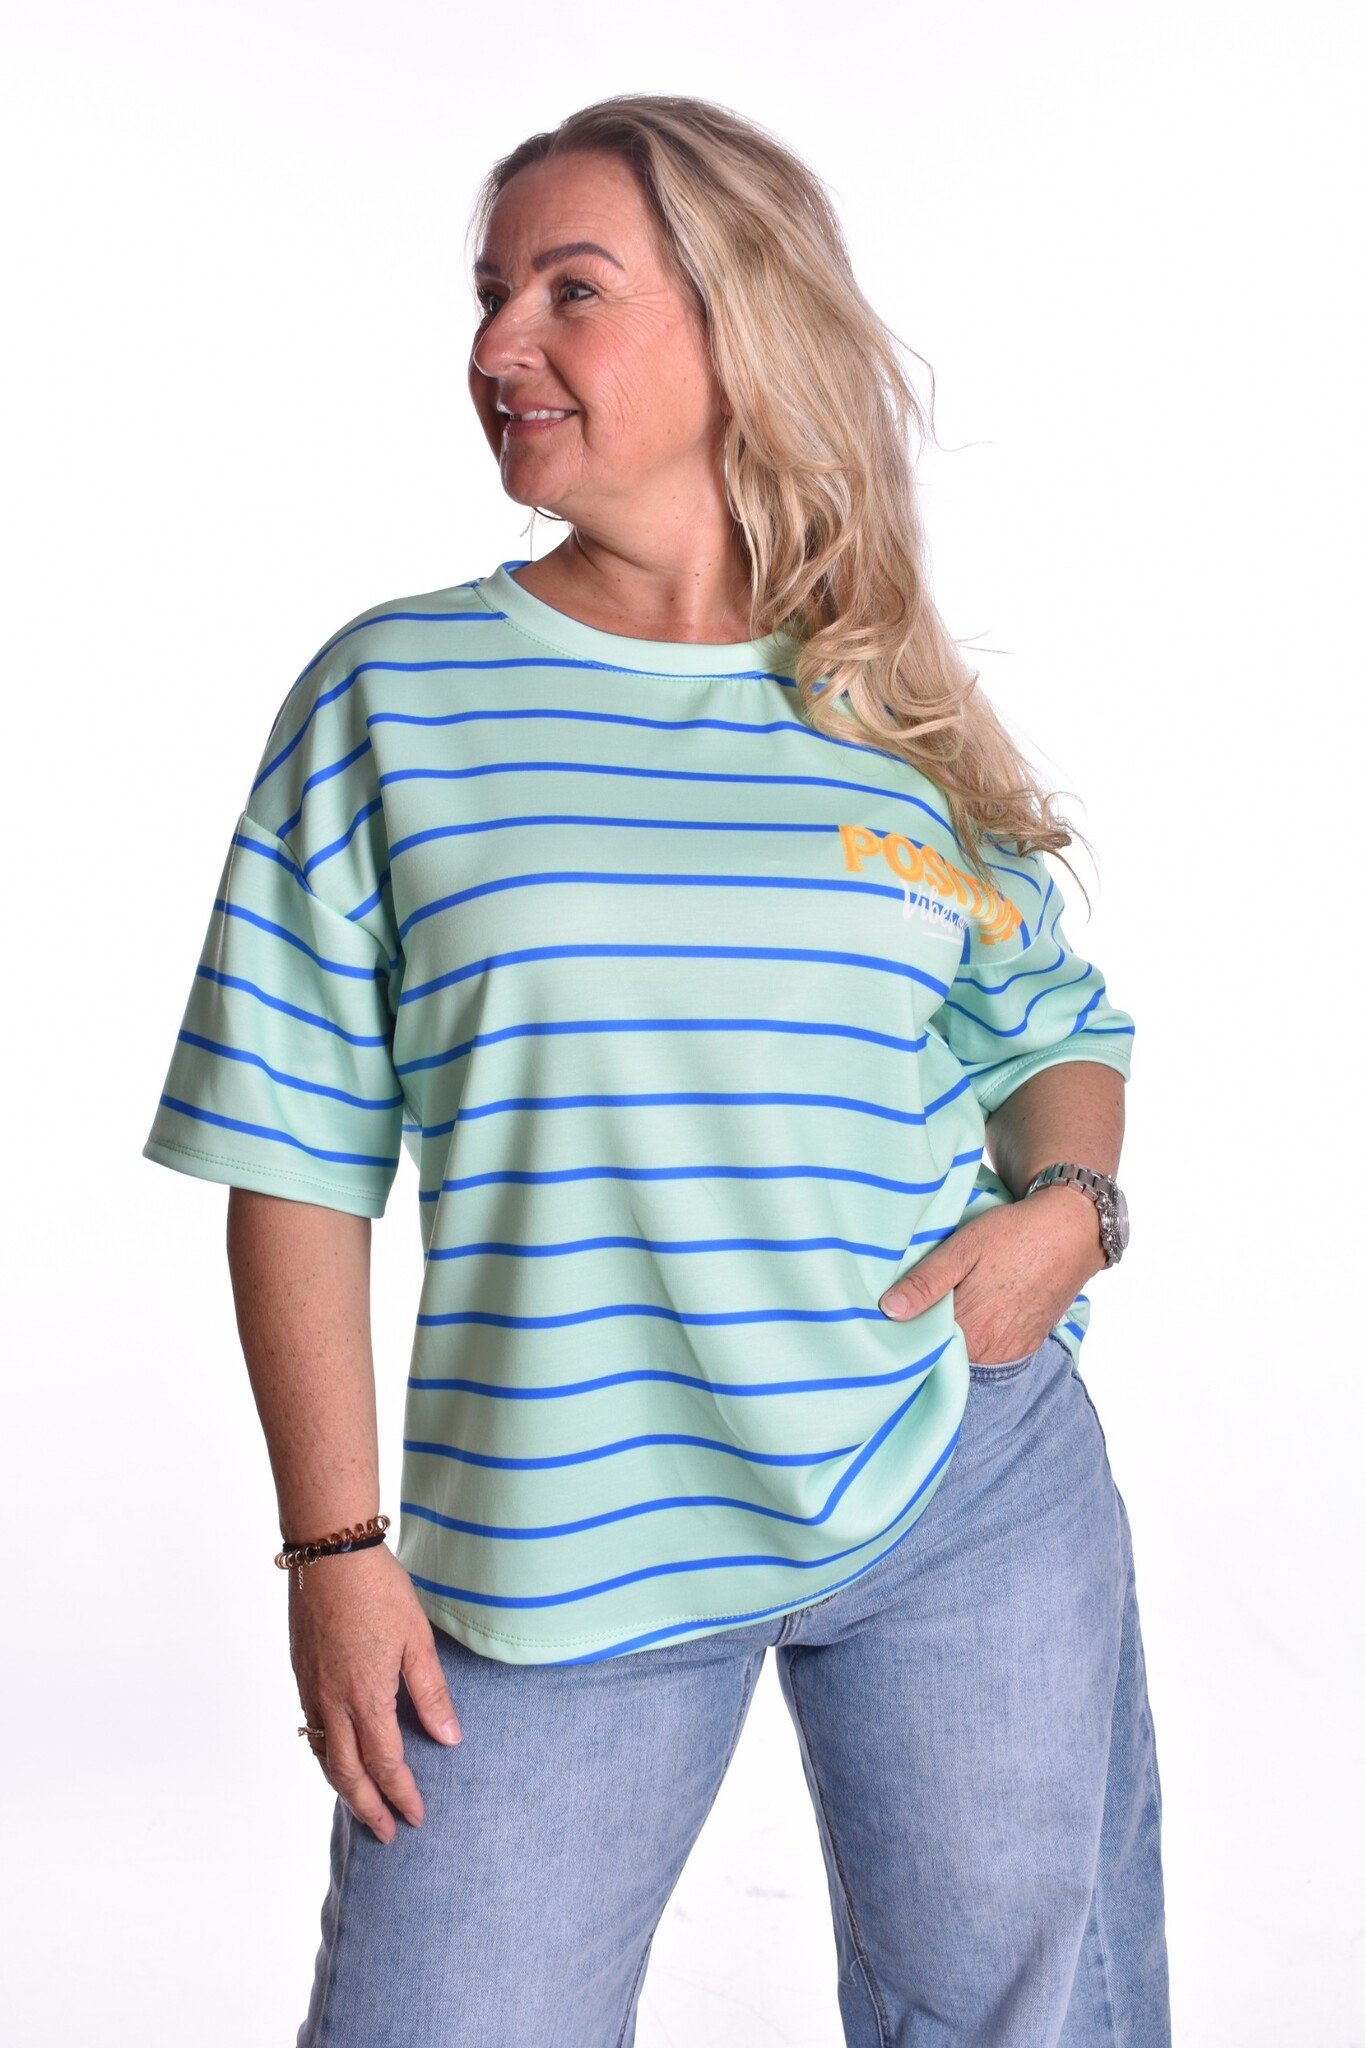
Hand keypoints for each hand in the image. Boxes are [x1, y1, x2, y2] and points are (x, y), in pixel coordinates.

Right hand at [289, 1542, 462, 1842]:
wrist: (329, 1552)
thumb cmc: (378, 1589)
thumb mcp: (416, 1638)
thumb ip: (431, 1692)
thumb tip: (449, 1739)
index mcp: (366, 1697)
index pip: (386, 1764)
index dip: (402, 1794)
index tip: (416, 1817)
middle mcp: (332, 1702)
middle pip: (348, 1773)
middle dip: (368, 1807)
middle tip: (387, 1833)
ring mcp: (312, 1690)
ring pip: (323, 1756)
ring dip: (343, 1787)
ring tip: (361, 1805)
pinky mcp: (301, 1674)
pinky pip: (311, 1731)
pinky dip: (325, 1756)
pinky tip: (335, 1757)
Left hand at [878, 1184, 1103, 1362]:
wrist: (1072, 1230)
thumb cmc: (1014, 1233)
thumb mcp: (963, 1247)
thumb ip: (926, 1281)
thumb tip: (890, 1309)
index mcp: (970, 1328)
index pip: (924, 1348)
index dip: (907, 1335)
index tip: (893, 1321)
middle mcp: (992, 1350)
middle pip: (947, 1354)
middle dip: (930, 1338)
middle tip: (915, 1311)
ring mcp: (1013, 1350)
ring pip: (970, 1355)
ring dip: (956, 1339)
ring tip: (947, 1309)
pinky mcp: (1029, 1344)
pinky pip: (993, 1352)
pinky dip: (980, 1340)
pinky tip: (976, 1313)